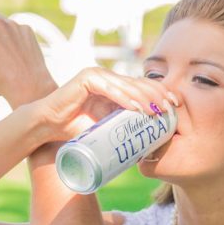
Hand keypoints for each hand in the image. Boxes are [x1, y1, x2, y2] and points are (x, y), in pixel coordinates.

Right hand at [28, 67, 178, 143]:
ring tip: (156, 110)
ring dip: (144, 98)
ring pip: (127, 85)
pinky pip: (109, 88)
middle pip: (139, 84)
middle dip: (158, 95)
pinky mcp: (87, 78)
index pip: (143, 87)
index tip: (175, 106)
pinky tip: (136, 107)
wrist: (48, 128)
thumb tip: (146, 149)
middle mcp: (109, 78)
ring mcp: (98, 75)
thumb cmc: (76, 131)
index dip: (161, 94)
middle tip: (171, 107)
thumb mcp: (107, 129)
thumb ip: (122, 130)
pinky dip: (123, 97)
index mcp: (116, 87)